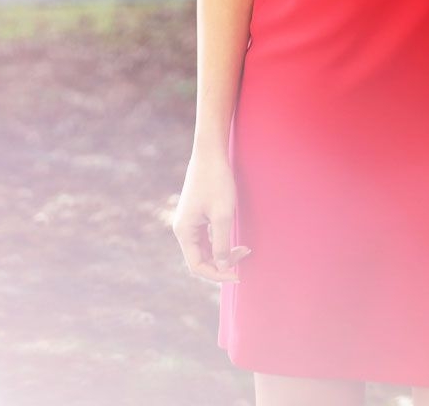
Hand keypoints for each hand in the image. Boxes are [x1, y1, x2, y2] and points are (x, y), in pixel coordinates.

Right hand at [171, 152, 250, 282]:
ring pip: (205, 249)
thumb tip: (221, 268)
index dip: (217, 275)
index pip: (197, 266)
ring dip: (223, 252)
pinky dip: (221, 242)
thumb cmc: (217, 181)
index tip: (238, 274)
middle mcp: (183, 229)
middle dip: (223, 262)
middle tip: (245, 254)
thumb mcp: (223, 215)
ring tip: (244, 248)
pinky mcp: (196, 214)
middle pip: (201, 259)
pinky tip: (234, 239)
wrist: (211, 153)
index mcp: (184, 231)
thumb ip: (221, 244)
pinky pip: (207, 237)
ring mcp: (189, 221)